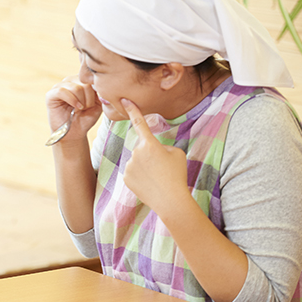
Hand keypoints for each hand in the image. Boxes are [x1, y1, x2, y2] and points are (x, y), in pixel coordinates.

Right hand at [45, 75, 101, 143]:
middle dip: (89, 99)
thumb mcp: (98, 103)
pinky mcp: (51, 94)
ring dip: (81, 101)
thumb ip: (99, 91)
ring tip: (80, 109)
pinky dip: (72, 100)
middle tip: (85, 108)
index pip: (92, 78)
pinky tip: (76, 108)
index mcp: (80, 80)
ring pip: (76, 87)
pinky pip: (62, 91)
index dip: (96, 92)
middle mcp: (70, 81)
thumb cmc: (85, 118)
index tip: (94, 104)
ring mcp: (59, 86)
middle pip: (85, 83)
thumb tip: (98, 83)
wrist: (74, 133)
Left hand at [121, 99, 189, 215]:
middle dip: (150, 154)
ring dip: (145, 166)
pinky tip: (149, 183)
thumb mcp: (177, 154)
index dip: (133, 110)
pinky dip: (140, 176)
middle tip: (162, 168)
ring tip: (157, 177)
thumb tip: (153, 150)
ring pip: (137, 161)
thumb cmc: (177, 175)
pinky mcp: (126, 177)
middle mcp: (136, 152)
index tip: (125, 100)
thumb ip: (162, 146)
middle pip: (142, 148)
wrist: (170, 200)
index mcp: (149, 144)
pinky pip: (133, 172)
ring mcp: (129, 165)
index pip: (140, 123)